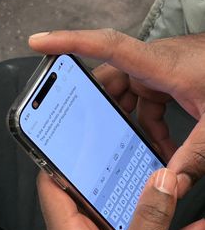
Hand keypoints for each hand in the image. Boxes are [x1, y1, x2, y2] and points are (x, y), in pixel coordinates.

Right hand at [29, 30, 204, 196]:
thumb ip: (191, 158)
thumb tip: (168, 186)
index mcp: (161, 64)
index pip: (106, 46)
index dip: (68, 42)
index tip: (39, 42)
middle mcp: (155, 63)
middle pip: (111, 82)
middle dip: (102, 111)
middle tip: (93, 133)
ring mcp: (160, 71)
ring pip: (129, 96)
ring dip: (132, 124)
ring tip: (142, 149)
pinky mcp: (167, 79)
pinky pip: (147, 101)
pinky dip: (150, 124)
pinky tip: (164, 145)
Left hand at [38, 169, 204, 229]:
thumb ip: (149, 220)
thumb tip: (161, 181)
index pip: (52, 184)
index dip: (60, 159)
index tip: (78, 140)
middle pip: (93, 192)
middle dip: (114, 173)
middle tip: (132, 153)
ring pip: (124, 212)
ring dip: (146, 199)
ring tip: (165, 181)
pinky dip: (167, 228)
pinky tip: (192, 223)